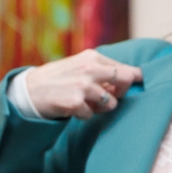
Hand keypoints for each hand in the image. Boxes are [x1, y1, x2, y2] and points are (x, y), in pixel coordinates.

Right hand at [21, 49, 141, 119]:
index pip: (125, 68)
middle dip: (122, 93)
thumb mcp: (79, 66)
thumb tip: (130, 79)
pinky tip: (72, 108)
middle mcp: (90, 69)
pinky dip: (84, 115)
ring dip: (100, 108)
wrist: (29, 90)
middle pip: (125, 81)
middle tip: (110, 97)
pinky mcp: (75, 102)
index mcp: (92, 57)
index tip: (142, 82)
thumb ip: (101, 71)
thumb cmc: (58, 79)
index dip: (135, 78)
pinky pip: (91, 115)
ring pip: (110, 103)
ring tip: (85, 103)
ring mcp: (83, 86)